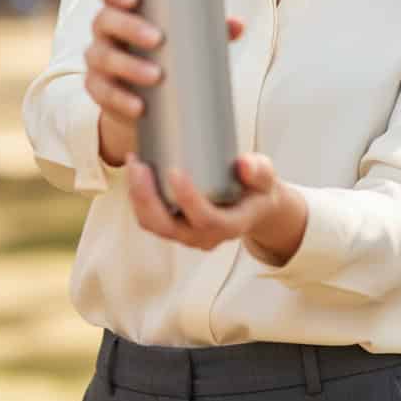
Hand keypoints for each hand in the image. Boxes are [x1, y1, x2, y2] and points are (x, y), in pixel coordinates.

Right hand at [84, 0, 243, 166]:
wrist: (144, 92)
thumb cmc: (165, 50)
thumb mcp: (184, 35)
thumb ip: (210, 27)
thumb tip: (239, 25)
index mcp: (121, 8)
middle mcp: (104, 31)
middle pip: (106, 21)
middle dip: (129, 28)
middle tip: (158, 38)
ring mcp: (98, 60)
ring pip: (103, 58)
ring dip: (128, 67)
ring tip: (156, 76)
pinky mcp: (99, 89)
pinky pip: (102, 93)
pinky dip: (120, 100)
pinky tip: (138, 106)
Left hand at [126, 153, 307, 263]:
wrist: (254, 208)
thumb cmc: (258, 190)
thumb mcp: (266, 178)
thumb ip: (258, 170)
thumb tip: (243, 164)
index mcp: (230, 226)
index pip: (205, 219)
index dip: (188, 198)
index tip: (175, 171)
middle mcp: (204, 237)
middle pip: (168, 226)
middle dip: (147, 197)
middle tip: (139, 164)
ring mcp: (187, 236)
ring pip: (154, 225)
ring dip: (138, 197)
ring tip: (134, 162)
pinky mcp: (175, 228)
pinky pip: (150, 220)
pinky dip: (138, 198)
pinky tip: (136, 170)